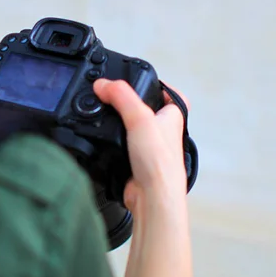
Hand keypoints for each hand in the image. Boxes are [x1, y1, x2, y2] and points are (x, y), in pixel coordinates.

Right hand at [93, 79, 189, 210]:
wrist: (152, 196)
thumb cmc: (159, 163)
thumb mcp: (139, 118)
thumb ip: (121, 97)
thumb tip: (103, 84)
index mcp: (172, 118)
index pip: (172, 95)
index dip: (160, 86)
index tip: (142, 80)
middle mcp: (163, 133)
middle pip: (149, 111)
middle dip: (132, 106)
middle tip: (115, 99)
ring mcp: (150, 149)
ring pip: (134, 130)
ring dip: (121, 126)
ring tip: (106, 118)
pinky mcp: (136, 162)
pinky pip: (123, 147)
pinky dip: (113, 144)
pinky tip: (104, 143)